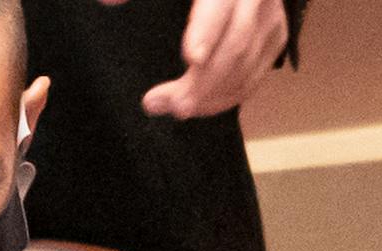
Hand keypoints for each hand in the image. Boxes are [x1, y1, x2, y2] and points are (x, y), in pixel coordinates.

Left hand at [94, 0, 291, 119]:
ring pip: (245, 67)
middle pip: (236, 45)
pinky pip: (253, 77)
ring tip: (177, 109)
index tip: (190, 59)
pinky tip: (200, 106)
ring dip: (211, 97)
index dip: (208, 31)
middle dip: (204, 81)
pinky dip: (227, 97)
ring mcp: (270, 18)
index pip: (220, 5)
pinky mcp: (275, 37)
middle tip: (173, 105)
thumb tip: (106, 2)